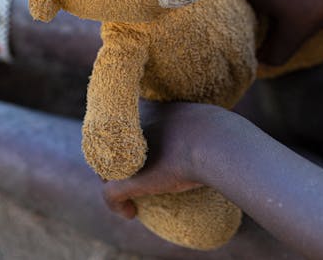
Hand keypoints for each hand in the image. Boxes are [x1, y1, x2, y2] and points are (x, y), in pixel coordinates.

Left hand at [102, 101, 226, 218]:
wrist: (215, 142)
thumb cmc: (217, 132)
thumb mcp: (203, 118)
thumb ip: (197, 123)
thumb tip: (214, 130)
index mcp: (144, 108)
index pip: (122, 124)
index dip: (128, 142)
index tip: (143, 156)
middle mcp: (128, 127)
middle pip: (110, 146)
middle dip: (118, 163)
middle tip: (137, 178)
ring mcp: (125, 153)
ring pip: (105, 169)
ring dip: (116, 183)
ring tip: (133, 195)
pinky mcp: (127, 177)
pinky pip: (110, 195)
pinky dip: (117, 206)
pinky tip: (131, 213)